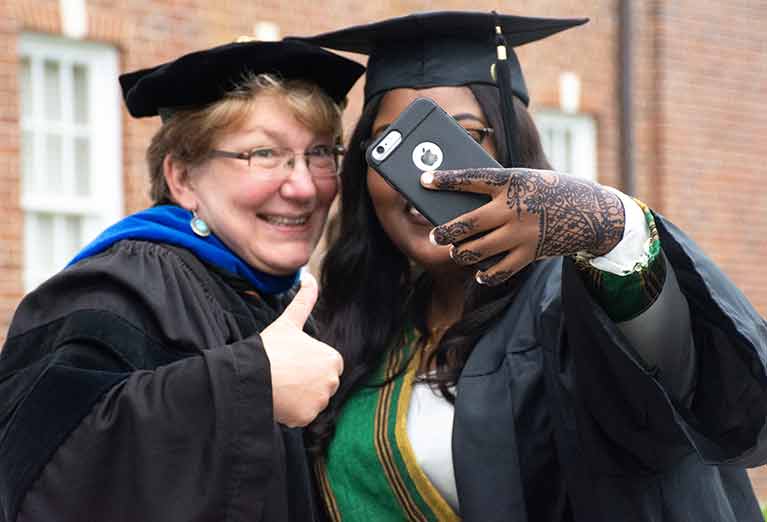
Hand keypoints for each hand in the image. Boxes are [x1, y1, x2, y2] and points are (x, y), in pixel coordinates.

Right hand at [260, 273, 343, 427]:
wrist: (253, 375)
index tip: (292, 361)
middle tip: (285, 374)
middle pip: (320, 384)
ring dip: (298, 397)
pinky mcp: (307, 418)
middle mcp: (332, 381)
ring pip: (310, 400)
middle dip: (305, 382)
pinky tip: (279, 400)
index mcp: (333, 359)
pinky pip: (301, 416)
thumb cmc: (271, 348)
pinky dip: (291, 412)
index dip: (307, 363)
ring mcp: (320, 401)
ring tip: (280, 385)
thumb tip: (308, 277)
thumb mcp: (289, 321)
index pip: (325, 365)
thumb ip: (304, 300)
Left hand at [421, 168, 624, 285]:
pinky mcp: (530, 253)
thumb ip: (498, 192)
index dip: (445, 180)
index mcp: (512, 180)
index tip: (424, 180)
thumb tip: (462, 208)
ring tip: (456, 251)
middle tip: (435, 235)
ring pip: (478, 249)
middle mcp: (514, 207)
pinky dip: (486, 273)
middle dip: (446, 231)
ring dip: (461, 253)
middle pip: (468, 222)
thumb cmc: (551, 191)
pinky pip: (500, 269)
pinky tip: (479, 272)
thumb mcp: (527, 180)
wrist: (593, 213)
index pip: (471, 179)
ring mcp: (522, 233)